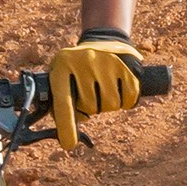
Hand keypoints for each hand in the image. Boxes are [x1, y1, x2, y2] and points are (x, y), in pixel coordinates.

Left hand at [44, 33, 143, 149]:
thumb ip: (58, 104)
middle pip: (90, 107)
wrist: (103, 40)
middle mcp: (83, 62)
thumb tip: (66, 135)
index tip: (69, 145)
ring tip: (104, 89)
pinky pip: (128, 98)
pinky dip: (126, 101)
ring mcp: (106, 63)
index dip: (66, 127)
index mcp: (62, 66)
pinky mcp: (126, 66)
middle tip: (91, 94)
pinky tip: (119, 90)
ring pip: (110, 105)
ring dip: (108, 105)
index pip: (64, 103)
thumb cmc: (77, 68)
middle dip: (91, 108)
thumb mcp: (61, 77)